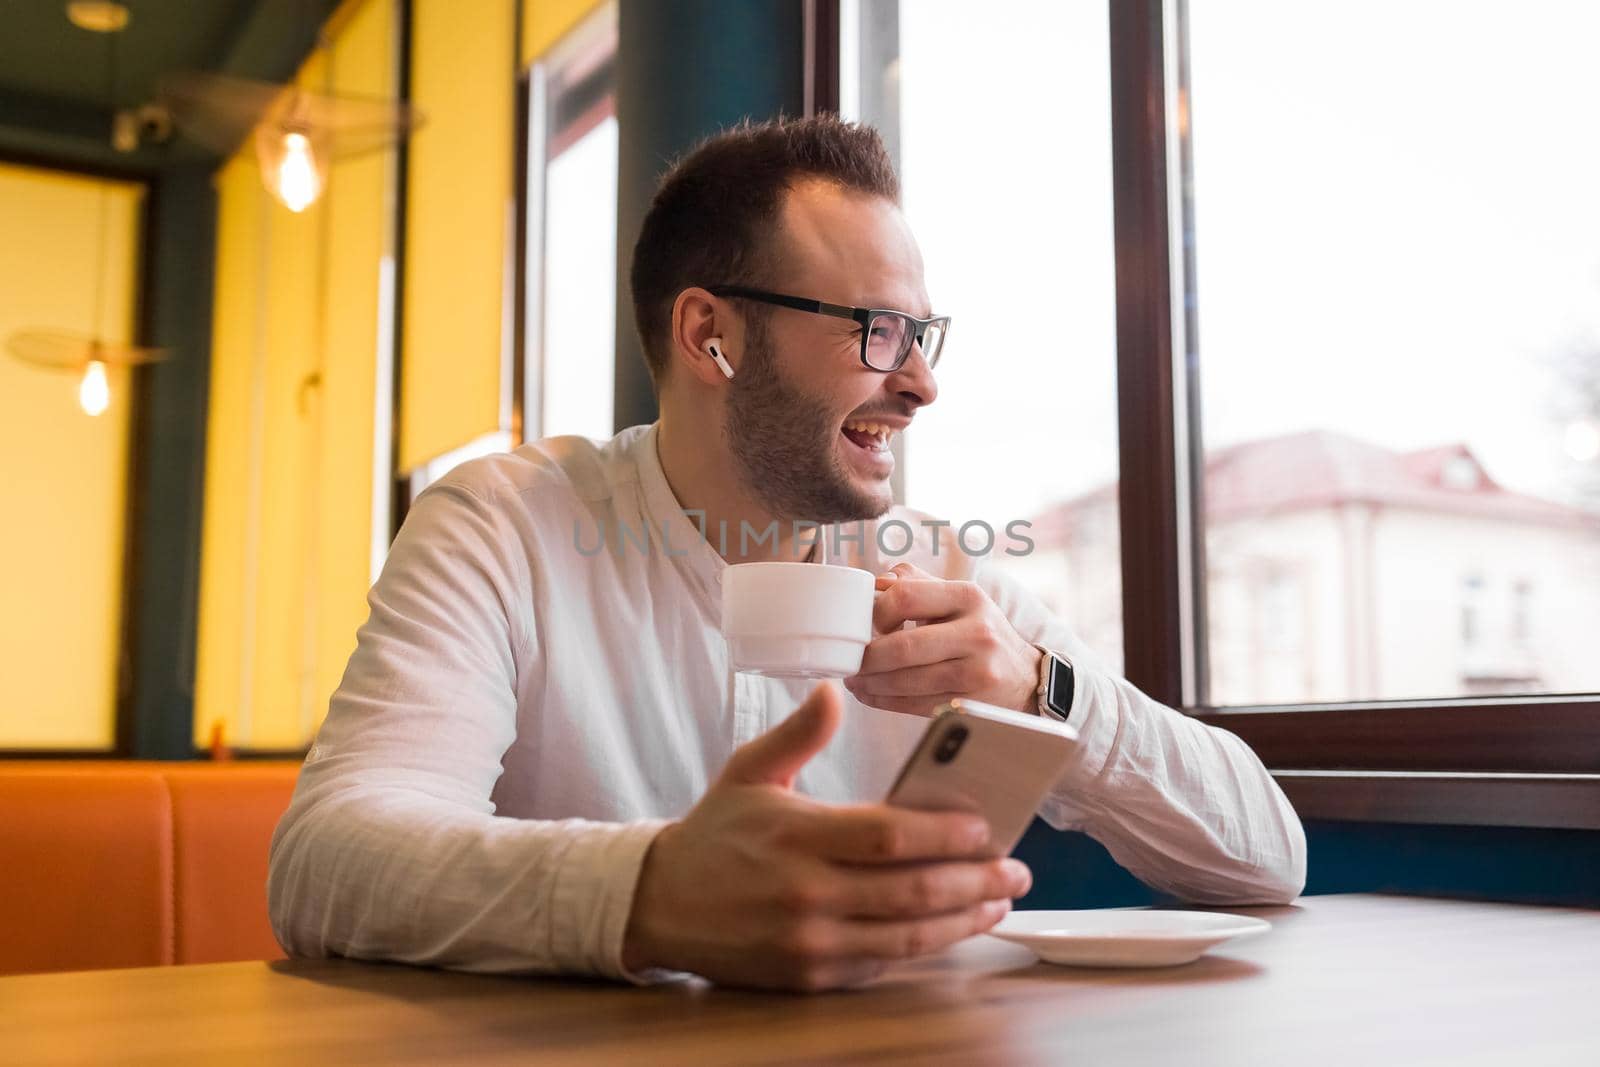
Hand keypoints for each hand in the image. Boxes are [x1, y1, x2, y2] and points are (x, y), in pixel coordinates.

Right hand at [621, 683, 1030, 991]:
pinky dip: (924, 947)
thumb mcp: (748, 772)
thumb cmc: (713, 833)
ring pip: (907, 937)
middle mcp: (806, 894)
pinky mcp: (809, 977)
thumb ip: (798, 734)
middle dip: (975, 880)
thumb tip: (833, 691)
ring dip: (964, 919)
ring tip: (1000, 900)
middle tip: (1016, 868)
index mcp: (797, 837)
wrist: (657, 904)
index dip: (943, 834)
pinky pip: (882, 965)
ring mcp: (809, 942)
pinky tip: (953, 928)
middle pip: (911, 891)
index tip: (985, 826)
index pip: (888, 836)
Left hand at [844, 562, 1041, 716]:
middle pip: (902, 646)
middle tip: (849, 662)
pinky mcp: (971, 703)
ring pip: (906, 680)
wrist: (1025, 677)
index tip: (865, 624)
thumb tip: (875, 583)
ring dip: (871, 683)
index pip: (906, 597)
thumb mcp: (959, 599)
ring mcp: (977, 671)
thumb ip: (916, 584)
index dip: (875, 612)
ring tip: (855, 680)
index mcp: (968, 597)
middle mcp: (977, 632)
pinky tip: (871, 695)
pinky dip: (885, 701)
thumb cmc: (979, 633)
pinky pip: (916, 704)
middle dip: (866, 658)